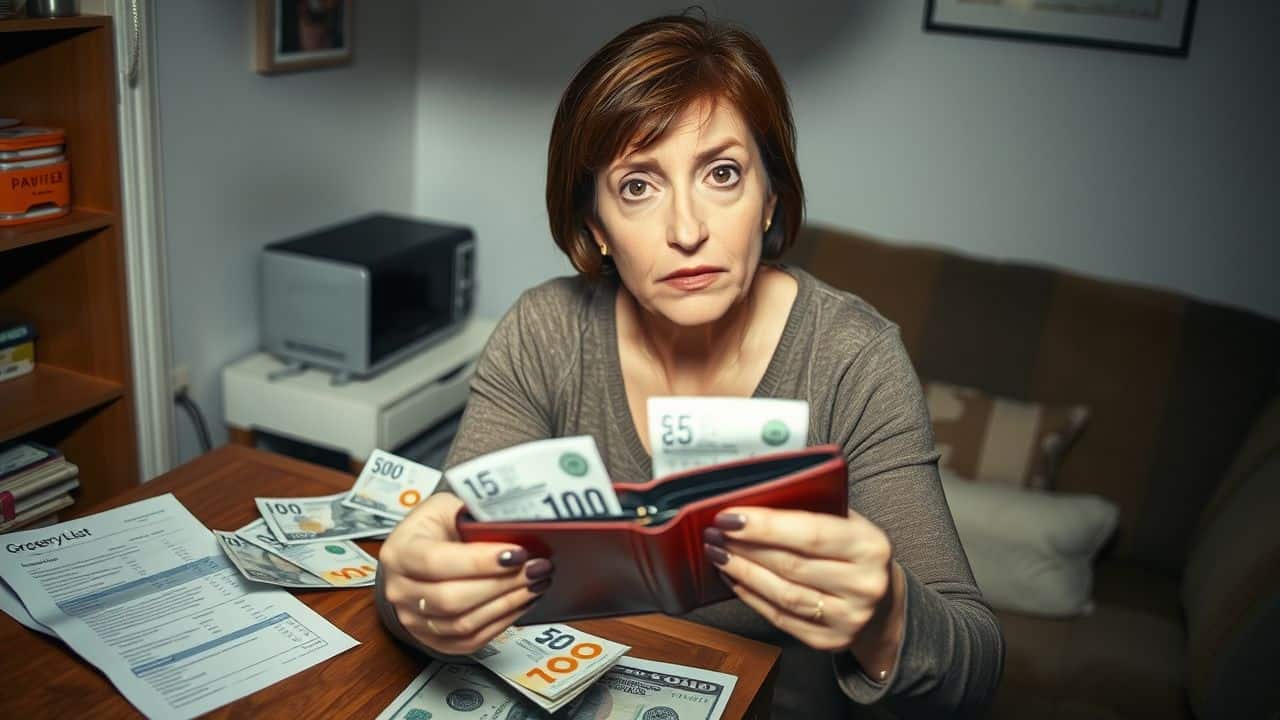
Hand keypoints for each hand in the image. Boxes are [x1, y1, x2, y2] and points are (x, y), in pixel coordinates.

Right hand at [378, 493, 551, 654]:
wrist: (416, 557)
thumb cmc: (435, 529)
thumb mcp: (448, 507)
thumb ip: (475, 516)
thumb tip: (516, 525)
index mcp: (400, 552)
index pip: (436, 562)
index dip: (479, 561)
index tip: (517, 553)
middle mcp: (400, 590)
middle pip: (452, 599)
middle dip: (503, 584)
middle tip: (537, 568)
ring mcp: (413, 620)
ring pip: (464, 624)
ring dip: (508, 604)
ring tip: (537, 583)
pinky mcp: (432, 639)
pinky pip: (470, 640)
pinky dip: (502, 622)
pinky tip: (522, 602)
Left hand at [705, 507, 904, 671]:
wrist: (884, 603)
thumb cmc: (856, 553)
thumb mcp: (849, 523)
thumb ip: (812, 508)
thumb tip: (755, 498)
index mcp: (870, 547)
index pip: (811, 533)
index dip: (765, 525)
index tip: (730, 516)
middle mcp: (864, 585)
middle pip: (790, 565)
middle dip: (745, 547)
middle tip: (714, 532)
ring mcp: (848, 618)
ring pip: (782, 594)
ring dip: (742, 571)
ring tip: (718, 553)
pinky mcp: (828, 641)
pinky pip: (779, 617)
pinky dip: (750, 596)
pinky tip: (733, 578)